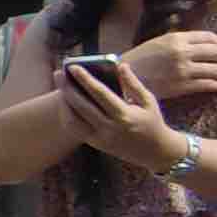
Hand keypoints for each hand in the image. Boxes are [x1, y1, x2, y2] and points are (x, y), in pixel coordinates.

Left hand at [56, 58, 176, 170]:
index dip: (85, 79)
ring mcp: (101, 138)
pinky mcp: (96, 144)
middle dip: (68, 88)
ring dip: (64, 103)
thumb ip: (133, 83)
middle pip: (82, 106)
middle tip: (59, 73)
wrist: (156, 152)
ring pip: (74, 120)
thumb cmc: (153, 121)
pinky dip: (67, 115)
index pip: (100, 94)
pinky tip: (65, 103)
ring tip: (61, 87)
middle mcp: (110, 128)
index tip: (73, 67)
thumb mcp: (148, 101)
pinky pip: (75, 130)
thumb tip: (121, 65)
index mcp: (125, 115)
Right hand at [121, 31, 216, 105]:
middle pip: (216, 53)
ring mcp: (183, 70)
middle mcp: (182, 52)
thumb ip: (181, 40)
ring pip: (215, 70)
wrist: (126, 77)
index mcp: (177, 38)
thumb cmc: (143, 59)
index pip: (210, 37)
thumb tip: (205, 43)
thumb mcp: (160, 41)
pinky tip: (216, 85)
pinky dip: (216, 85)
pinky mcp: (182, 86)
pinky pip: (208, 85)